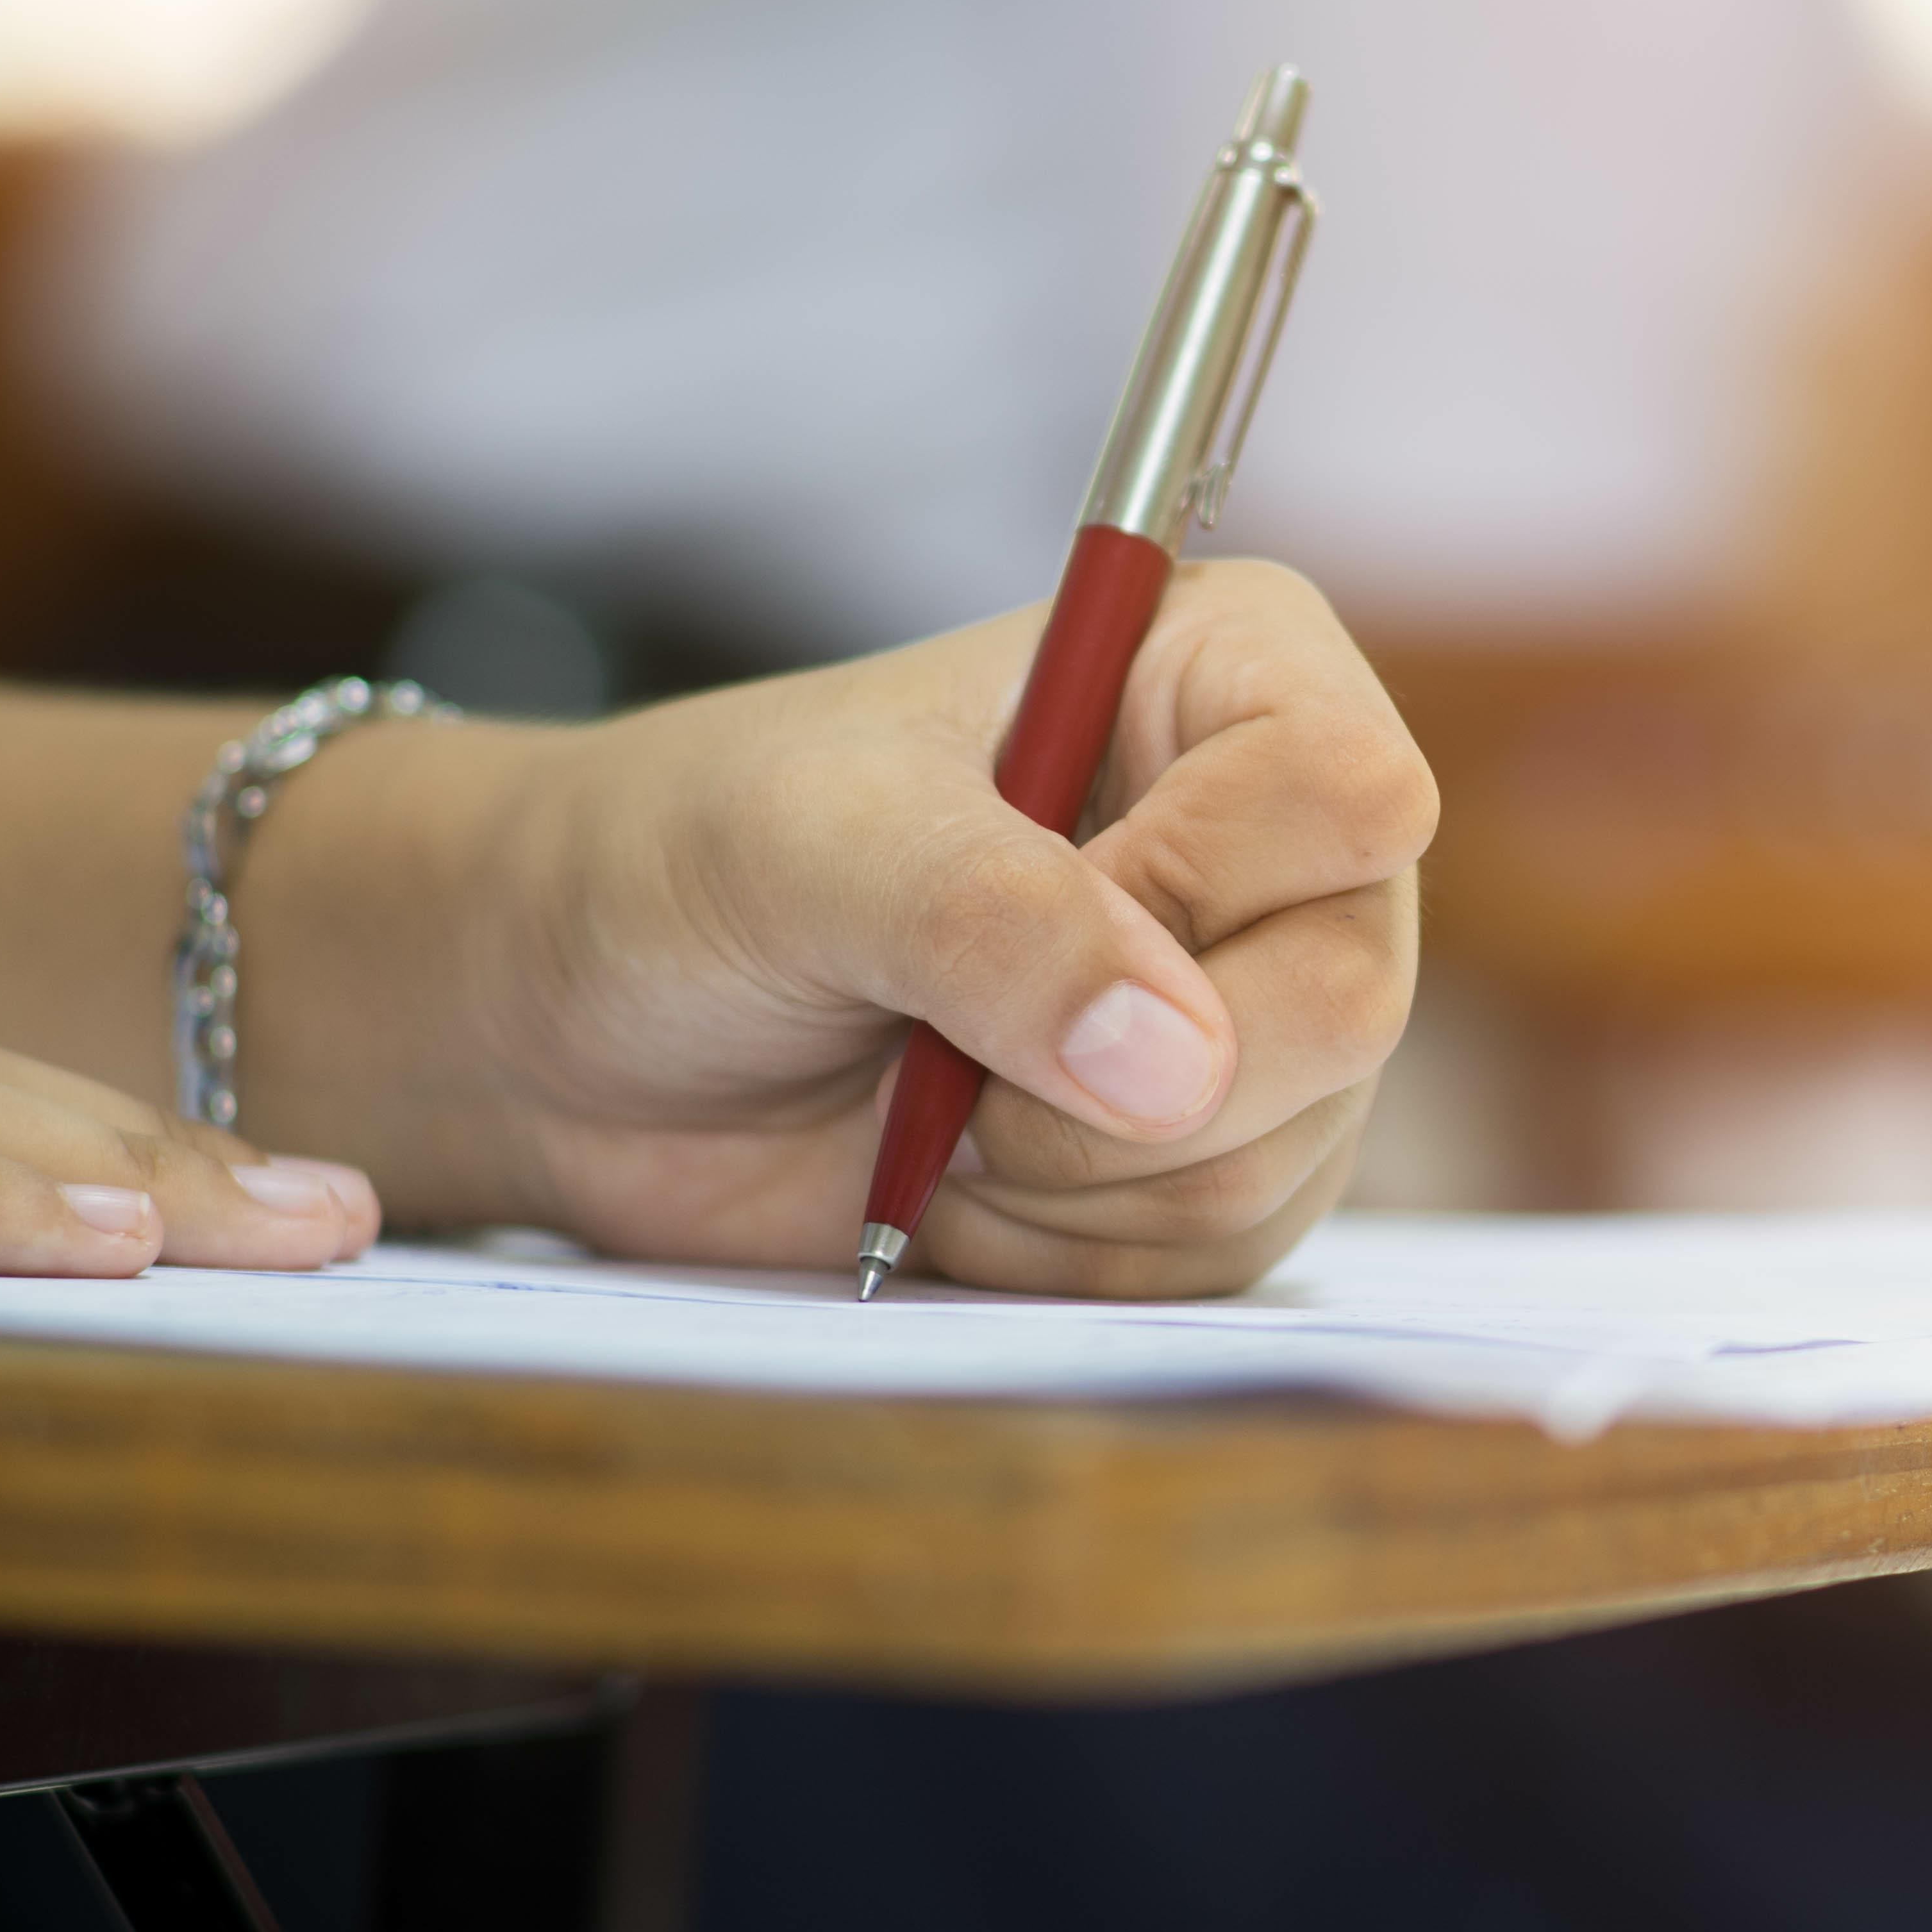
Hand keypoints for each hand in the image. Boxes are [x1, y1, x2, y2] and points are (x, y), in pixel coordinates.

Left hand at [256, 559, 1434, 1296]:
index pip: (1352, 793)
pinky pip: (1223, 1254)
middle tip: (955, 1045)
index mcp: (1216, 676)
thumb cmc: (680, 868)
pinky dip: (1062, 1246)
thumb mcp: (807, 847)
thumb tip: (1176, 1066)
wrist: (579, 1031)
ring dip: (1072, 1171)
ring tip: (932, 1099)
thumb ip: (988, 919)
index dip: (1200, 885)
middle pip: (1352, 994)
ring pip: (1288, 1151)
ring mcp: (1257, 1013)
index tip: (1040, 898)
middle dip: (1131, 1073)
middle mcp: (1272, 843)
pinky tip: (955, 1175)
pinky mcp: (1211, 1162)